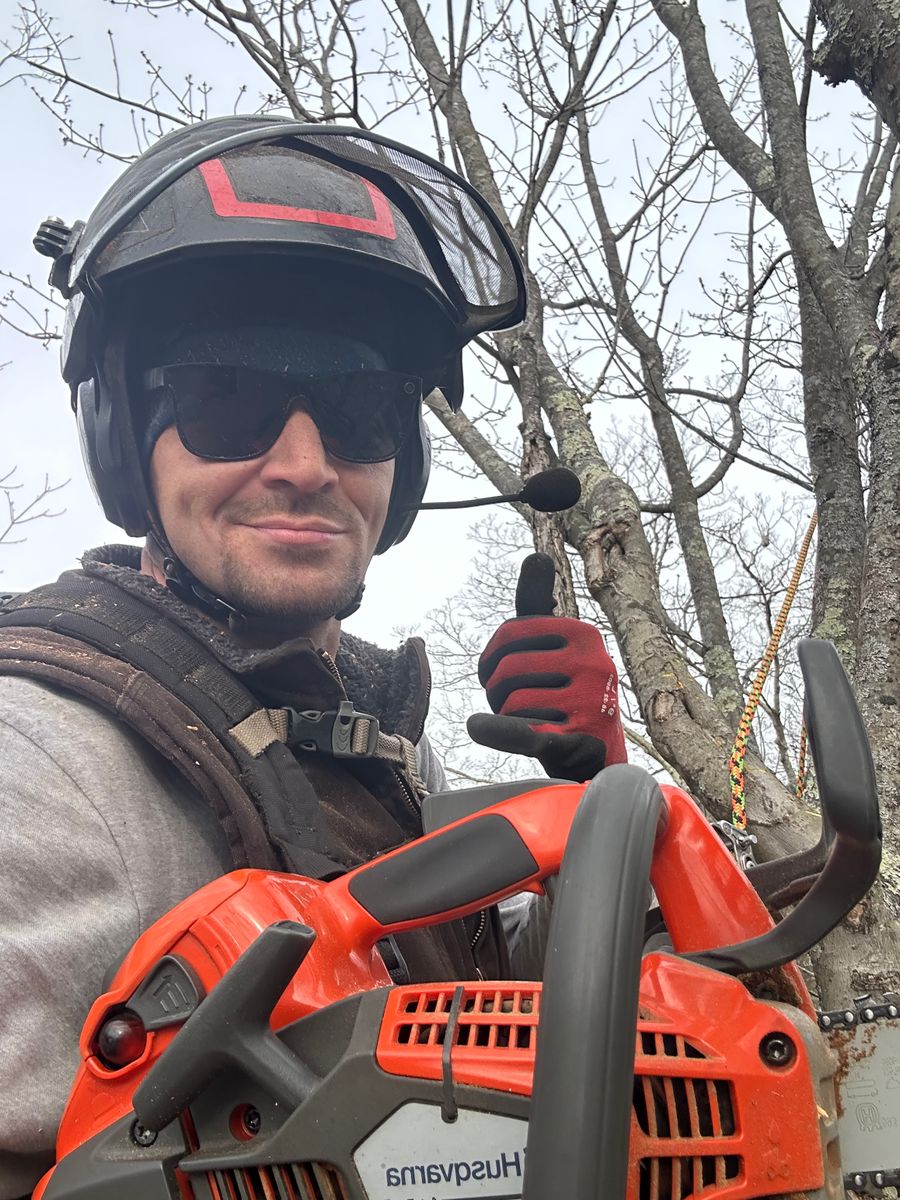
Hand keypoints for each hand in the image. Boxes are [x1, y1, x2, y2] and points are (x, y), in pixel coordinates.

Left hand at [467, 553, 626, 780]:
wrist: (597, 753)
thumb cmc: (566, 690)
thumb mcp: (554, 645)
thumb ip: (538, 604)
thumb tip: (537, 556)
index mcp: (584, 634)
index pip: (511, 633)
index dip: (489, 656)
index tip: (490, 672)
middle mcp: (593, 664)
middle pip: (507, 670)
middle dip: (495, 690)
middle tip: (507, 702)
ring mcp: (588, 703)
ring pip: (510, 702)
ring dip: (505, 715)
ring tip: (523, 720)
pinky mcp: (577, 741)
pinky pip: (521, 731)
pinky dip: (494, 731)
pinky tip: (478, 727)